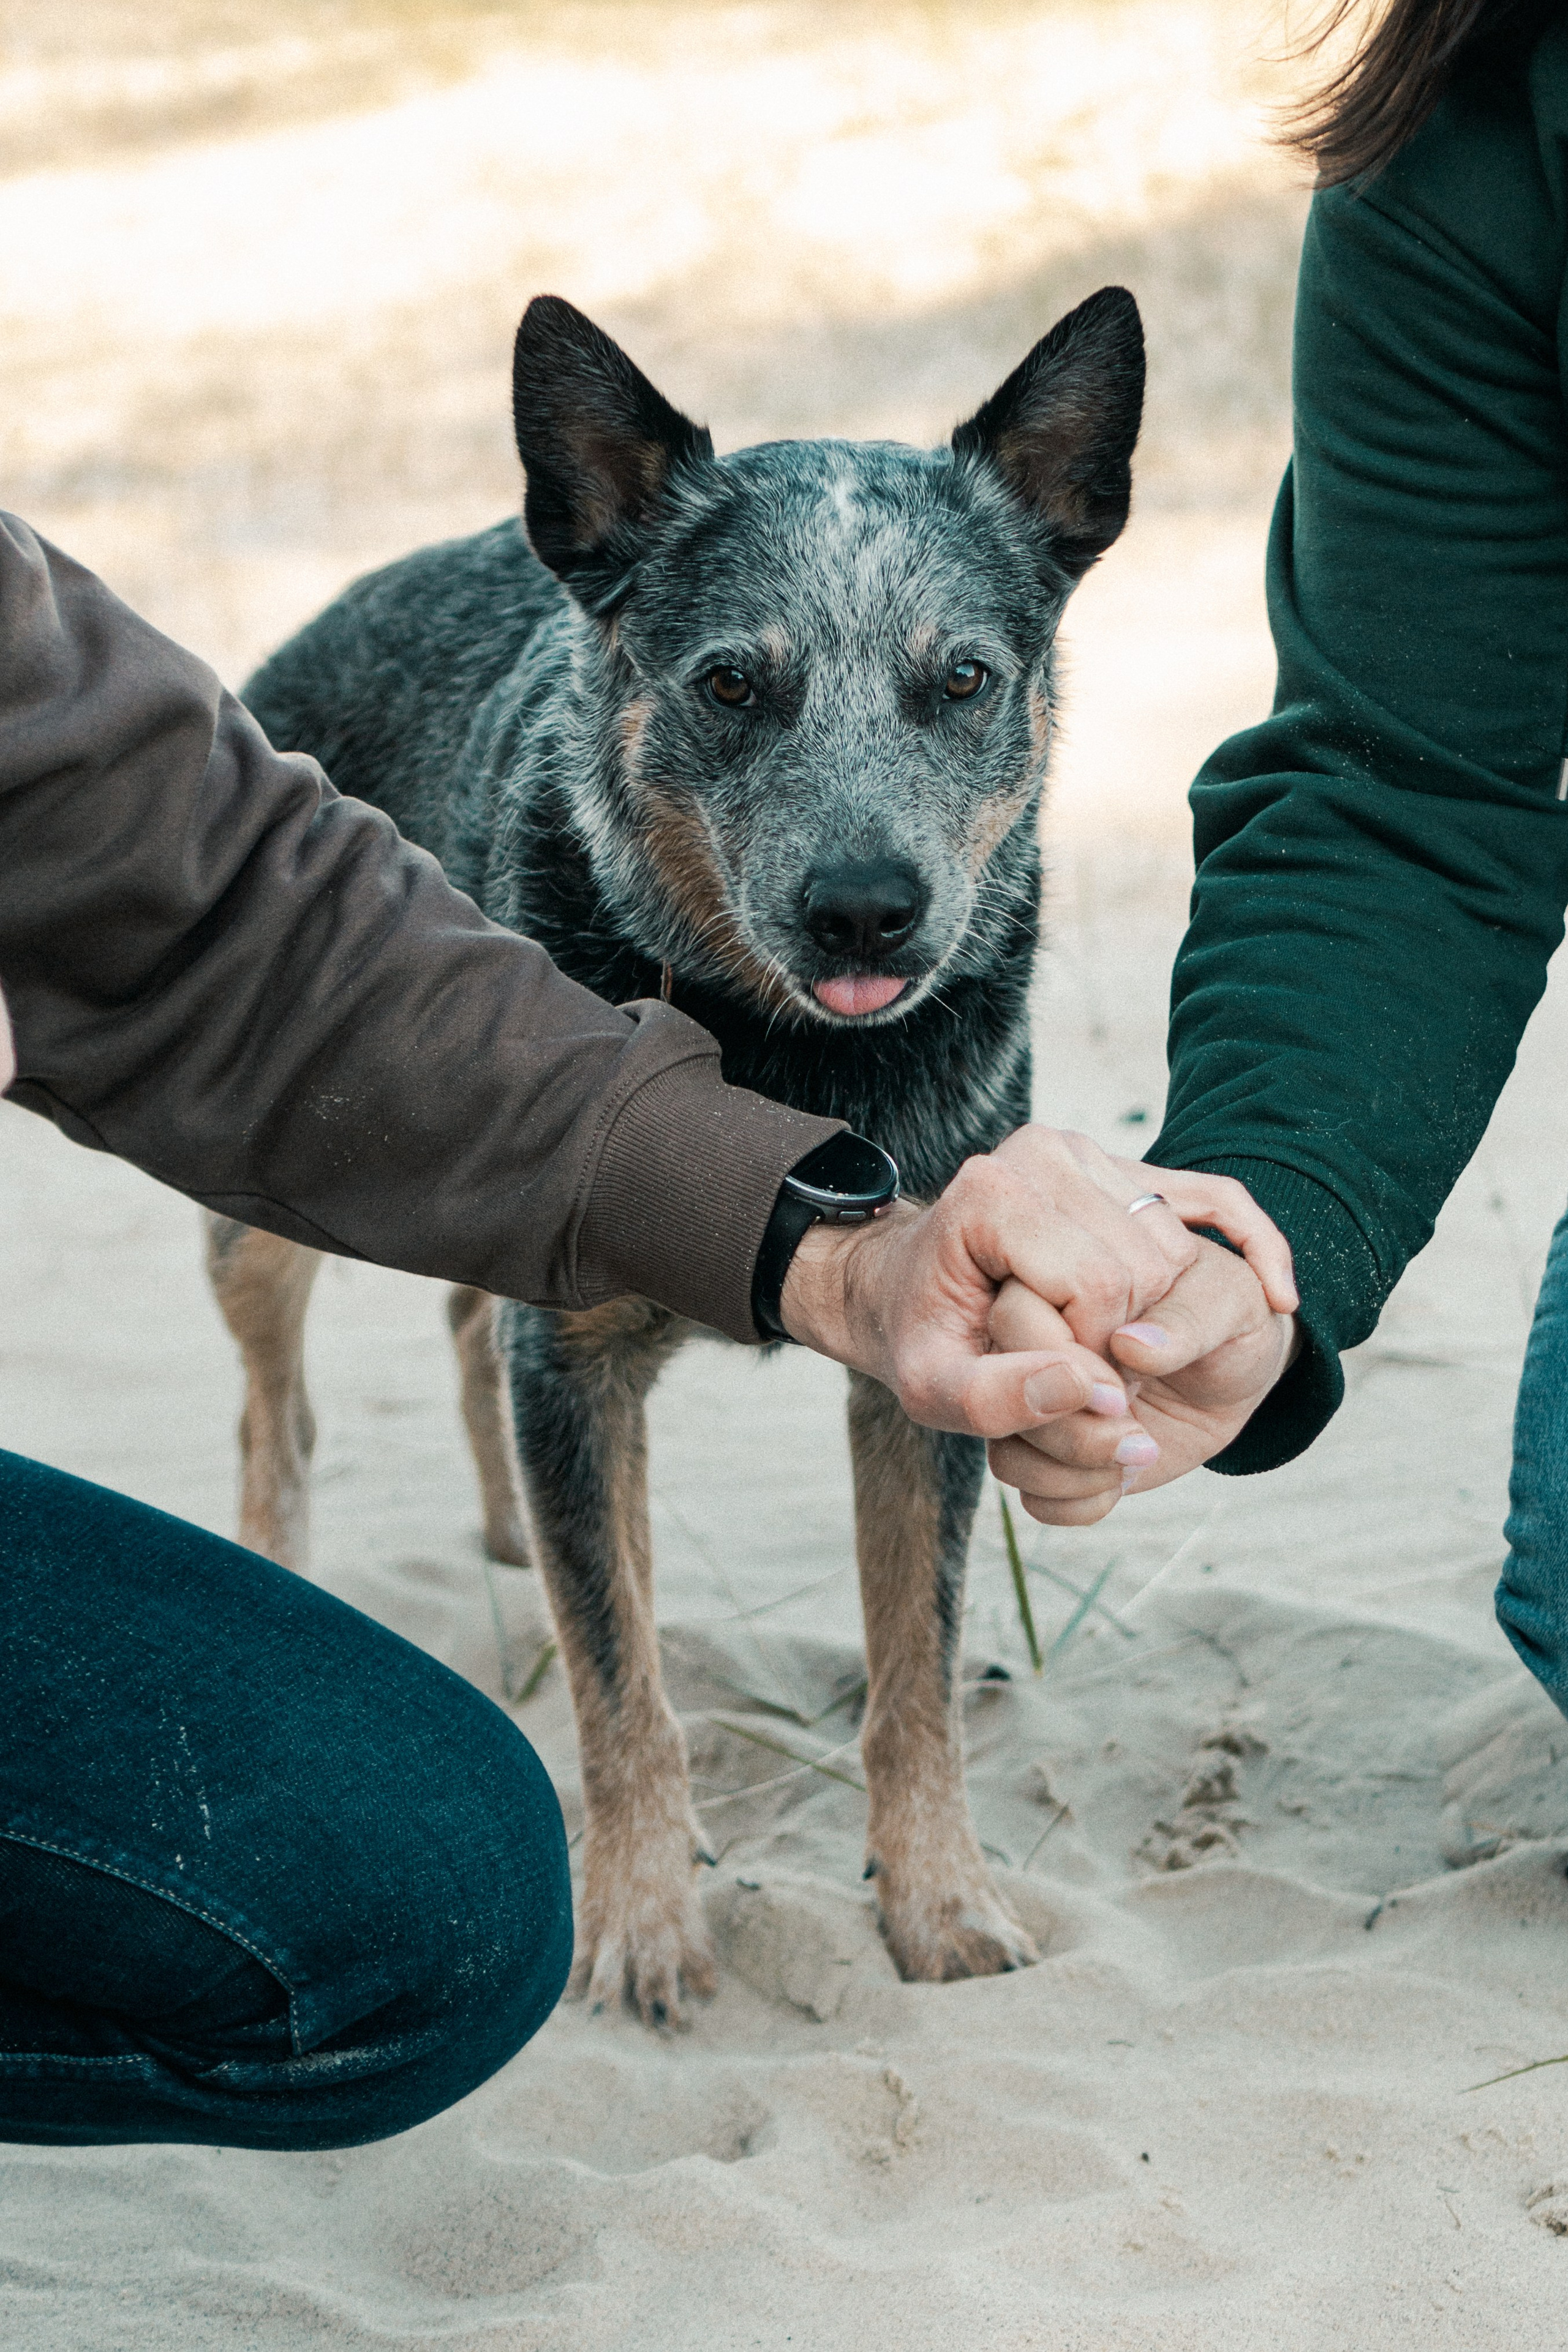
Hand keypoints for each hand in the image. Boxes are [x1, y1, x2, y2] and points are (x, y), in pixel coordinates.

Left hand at [775, 1126, 1292, 1452]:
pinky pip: (1217, 1200)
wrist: (903, 1288)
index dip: (1093, 1355)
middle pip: (1139, 1264)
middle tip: (1090, 1375)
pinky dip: (1253, 1244)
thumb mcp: (931, 1393)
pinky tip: (1278, 1295)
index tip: (1064, 1384)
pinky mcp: (1123, 1166)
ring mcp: (1087, 1153)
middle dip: (1125, 1337)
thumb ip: (996, 1402)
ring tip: (1110, 1350)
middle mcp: (1042, 1154)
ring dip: (1159, 1311)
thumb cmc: (919, 1340)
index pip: (1094, 1286)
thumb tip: (1092, 1391)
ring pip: (1173, 1247)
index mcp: (991, 1195)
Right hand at [986, 1238, 1298, 1524]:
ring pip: (1007, 1456)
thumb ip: (1186, 1319)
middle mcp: (1032, 1347)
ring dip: (1074, 1471)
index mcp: (1059, 1285)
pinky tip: (1125, 1479)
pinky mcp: (1053, 1456)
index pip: (1014, 1318)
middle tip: (1134, 1421)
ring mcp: (1036, 1407)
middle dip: (1070, 1427)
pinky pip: (1034, 1499)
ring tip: (1139, 1450)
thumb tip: (1130, 1344)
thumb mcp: (1230, 1303)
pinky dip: (1080, 1502)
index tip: (1128, 1386)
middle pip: (996, 1395)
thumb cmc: (1226, 1315)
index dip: (1063, 1365)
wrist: (1236, 1366)